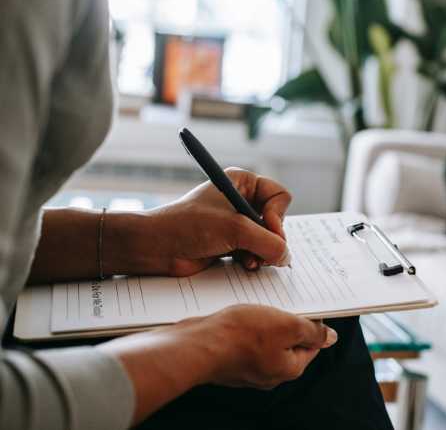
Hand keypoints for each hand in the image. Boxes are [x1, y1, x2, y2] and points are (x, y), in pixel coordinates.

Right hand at [100, 305, 337, 423]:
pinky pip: (246, 342)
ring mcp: (249, 369)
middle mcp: (270, 373)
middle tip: (279, 303)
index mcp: (289, 368)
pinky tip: (239, 316)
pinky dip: (246, 328)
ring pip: (266, 340)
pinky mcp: (231, 361)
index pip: (312, 344)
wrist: (197, 345)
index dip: (311, 322)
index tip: (305, 306)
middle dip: (286, 321)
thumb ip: (312, 332)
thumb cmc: (240, 335)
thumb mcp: (286, 325)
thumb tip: (330, 338)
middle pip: (288, 342)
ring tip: (257, 307)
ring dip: (265, 322)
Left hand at [138, 168, 291, 276]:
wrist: (156, 247)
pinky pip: (256, 251)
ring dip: (262, 252)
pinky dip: (253, 259)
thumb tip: (286, 257)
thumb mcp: (235, 229)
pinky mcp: (231, 242)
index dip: (278, 216)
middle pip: (277, 220)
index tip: (268, 230)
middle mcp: (242, 200)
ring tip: (250, 260)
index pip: (280, 196)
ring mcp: (237, 222)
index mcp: (242, 182)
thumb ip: (268, 242)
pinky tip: (243, 264)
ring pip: (268, 239)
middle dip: (270, 238)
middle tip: (262, 251)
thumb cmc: (189, 226)